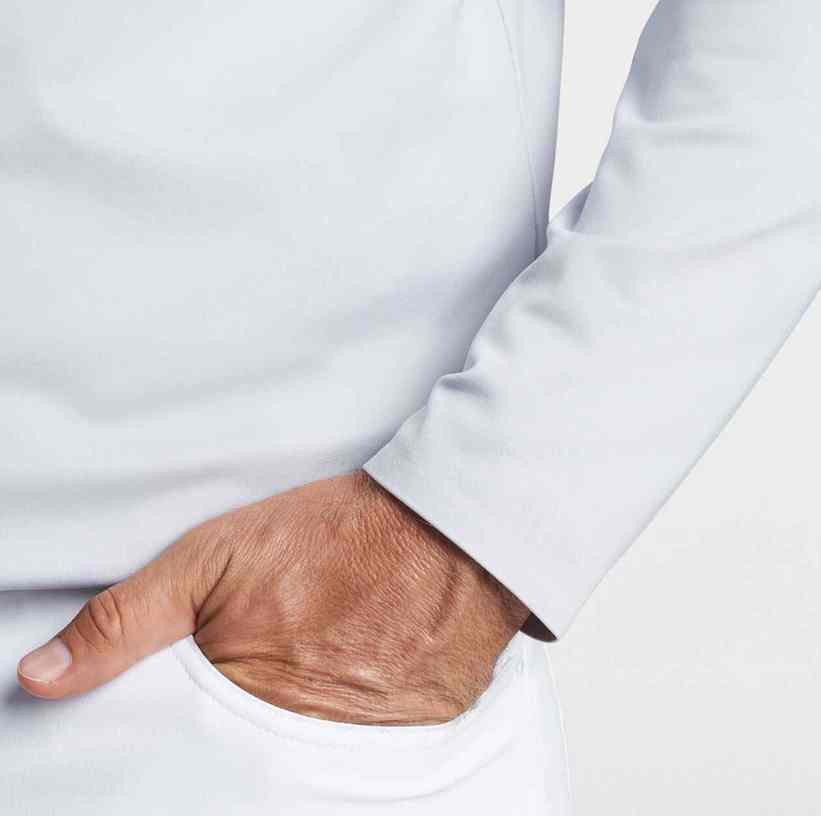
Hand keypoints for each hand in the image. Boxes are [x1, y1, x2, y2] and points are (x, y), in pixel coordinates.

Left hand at [16, 470, 528, 723]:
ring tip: (328, 656)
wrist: (448, 524)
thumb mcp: (212, 557)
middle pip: (248, 756)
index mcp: (244, 694)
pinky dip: (362, 715)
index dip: (188, 724)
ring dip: (310, 713)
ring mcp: (366, 739)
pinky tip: (366, 666)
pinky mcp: (418, 734)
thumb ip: (126, 621)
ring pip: (309, 754)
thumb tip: (39, 678)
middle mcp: (304, 732)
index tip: (203, 697)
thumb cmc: (333, 533)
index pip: (184, 752)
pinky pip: (371, 745)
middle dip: (252, 717)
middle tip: (282, 659)